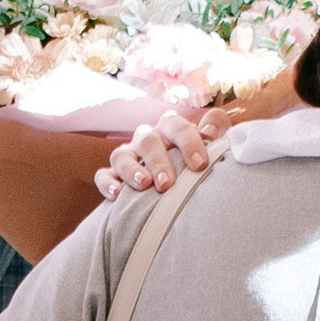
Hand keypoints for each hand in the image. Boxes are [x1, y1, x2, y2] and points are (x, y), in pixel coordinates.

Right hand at [94, 104, 221, 199]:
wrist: (181, 190)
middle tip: (167, 183)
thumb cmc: (198, 164)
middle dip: (158, 161)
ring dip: (131, 169)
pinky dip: (108, 183)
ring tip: (143, 185)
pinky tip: (117, 195)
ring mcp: (129, 155)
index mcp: (170, 129)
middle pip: (148, 140)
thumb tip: (211, 130)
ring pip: (122, 154)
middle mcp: (147, 139)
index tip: (200, 165)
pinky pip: (103, 175)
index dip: (188, 142)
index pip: (176, 126)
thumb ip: (216, 132)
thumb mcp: (212, 146)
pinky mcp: (113, 174)